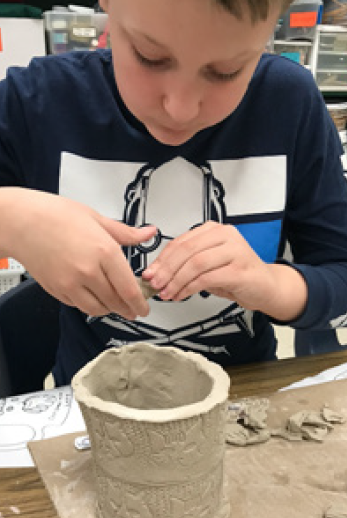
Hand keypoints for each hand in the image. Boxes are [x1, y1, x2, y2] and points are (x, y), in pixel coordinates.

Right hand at [1, 188, 156, 318]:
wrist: (21, 222)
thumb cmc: (55, 215)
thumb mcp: (97, 219)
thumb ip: (126, 233)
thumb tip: (148, 233)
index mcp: (104, 252)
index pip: (129, 288)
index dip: (140, 303)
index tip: (144, 308)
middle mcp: (88, 272)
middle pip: (115, 302)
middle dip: (128, 309)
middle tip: (134, 310)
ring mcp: (70, 284)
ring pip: (97, 309)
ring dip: (110, 310)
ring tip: (116, 305)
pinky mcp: (57, 290)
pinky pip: (79, 305)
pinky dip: (90, 305)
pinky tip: (94, 297)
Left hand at [142, 221, 306, 320]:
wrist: (266, 286)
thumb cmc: (236, 274)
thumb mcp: (207, 265)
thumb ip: (186, 264)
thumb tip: (158, 273)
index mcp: (214, 230)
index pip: (181, 241)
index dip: (162, 259)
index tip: (150, 273)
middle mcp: (225, 235)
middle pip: (186, 250)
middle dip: (166, 270)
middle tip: (155, 284)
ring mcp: (235, 250)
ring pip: (195, 264)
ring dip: (176, 281)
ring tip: (168, 293)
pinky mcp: (239, 269)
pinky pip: (207, 278)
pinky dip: (189, 288)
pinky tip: (182, 295)